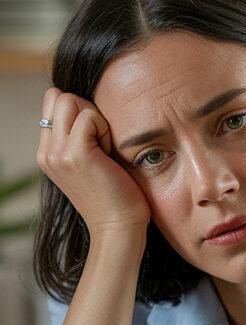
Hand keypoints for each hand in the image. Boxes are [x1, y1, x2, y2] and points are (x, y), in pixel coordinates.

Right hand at [37, 88, 150, 235]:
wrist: (120, 228)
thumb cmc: (117, 196)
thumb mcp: (91, 163)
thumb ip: (81, 137)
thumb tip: (91, 107)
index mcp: (48, 154)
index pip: (54, 101)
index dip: (80, 111)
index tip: (97, 141)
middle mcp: (47, 153)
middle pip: (60, 95)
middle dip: (87, 111)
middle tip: (102, 144)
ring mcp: (57, 154)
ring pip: (70, 99)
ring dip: (95, 119)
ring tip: (105, 150)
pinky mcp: (74, 155)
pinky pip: (89, 116)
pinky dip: (105, 130)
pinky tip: (109, 156)